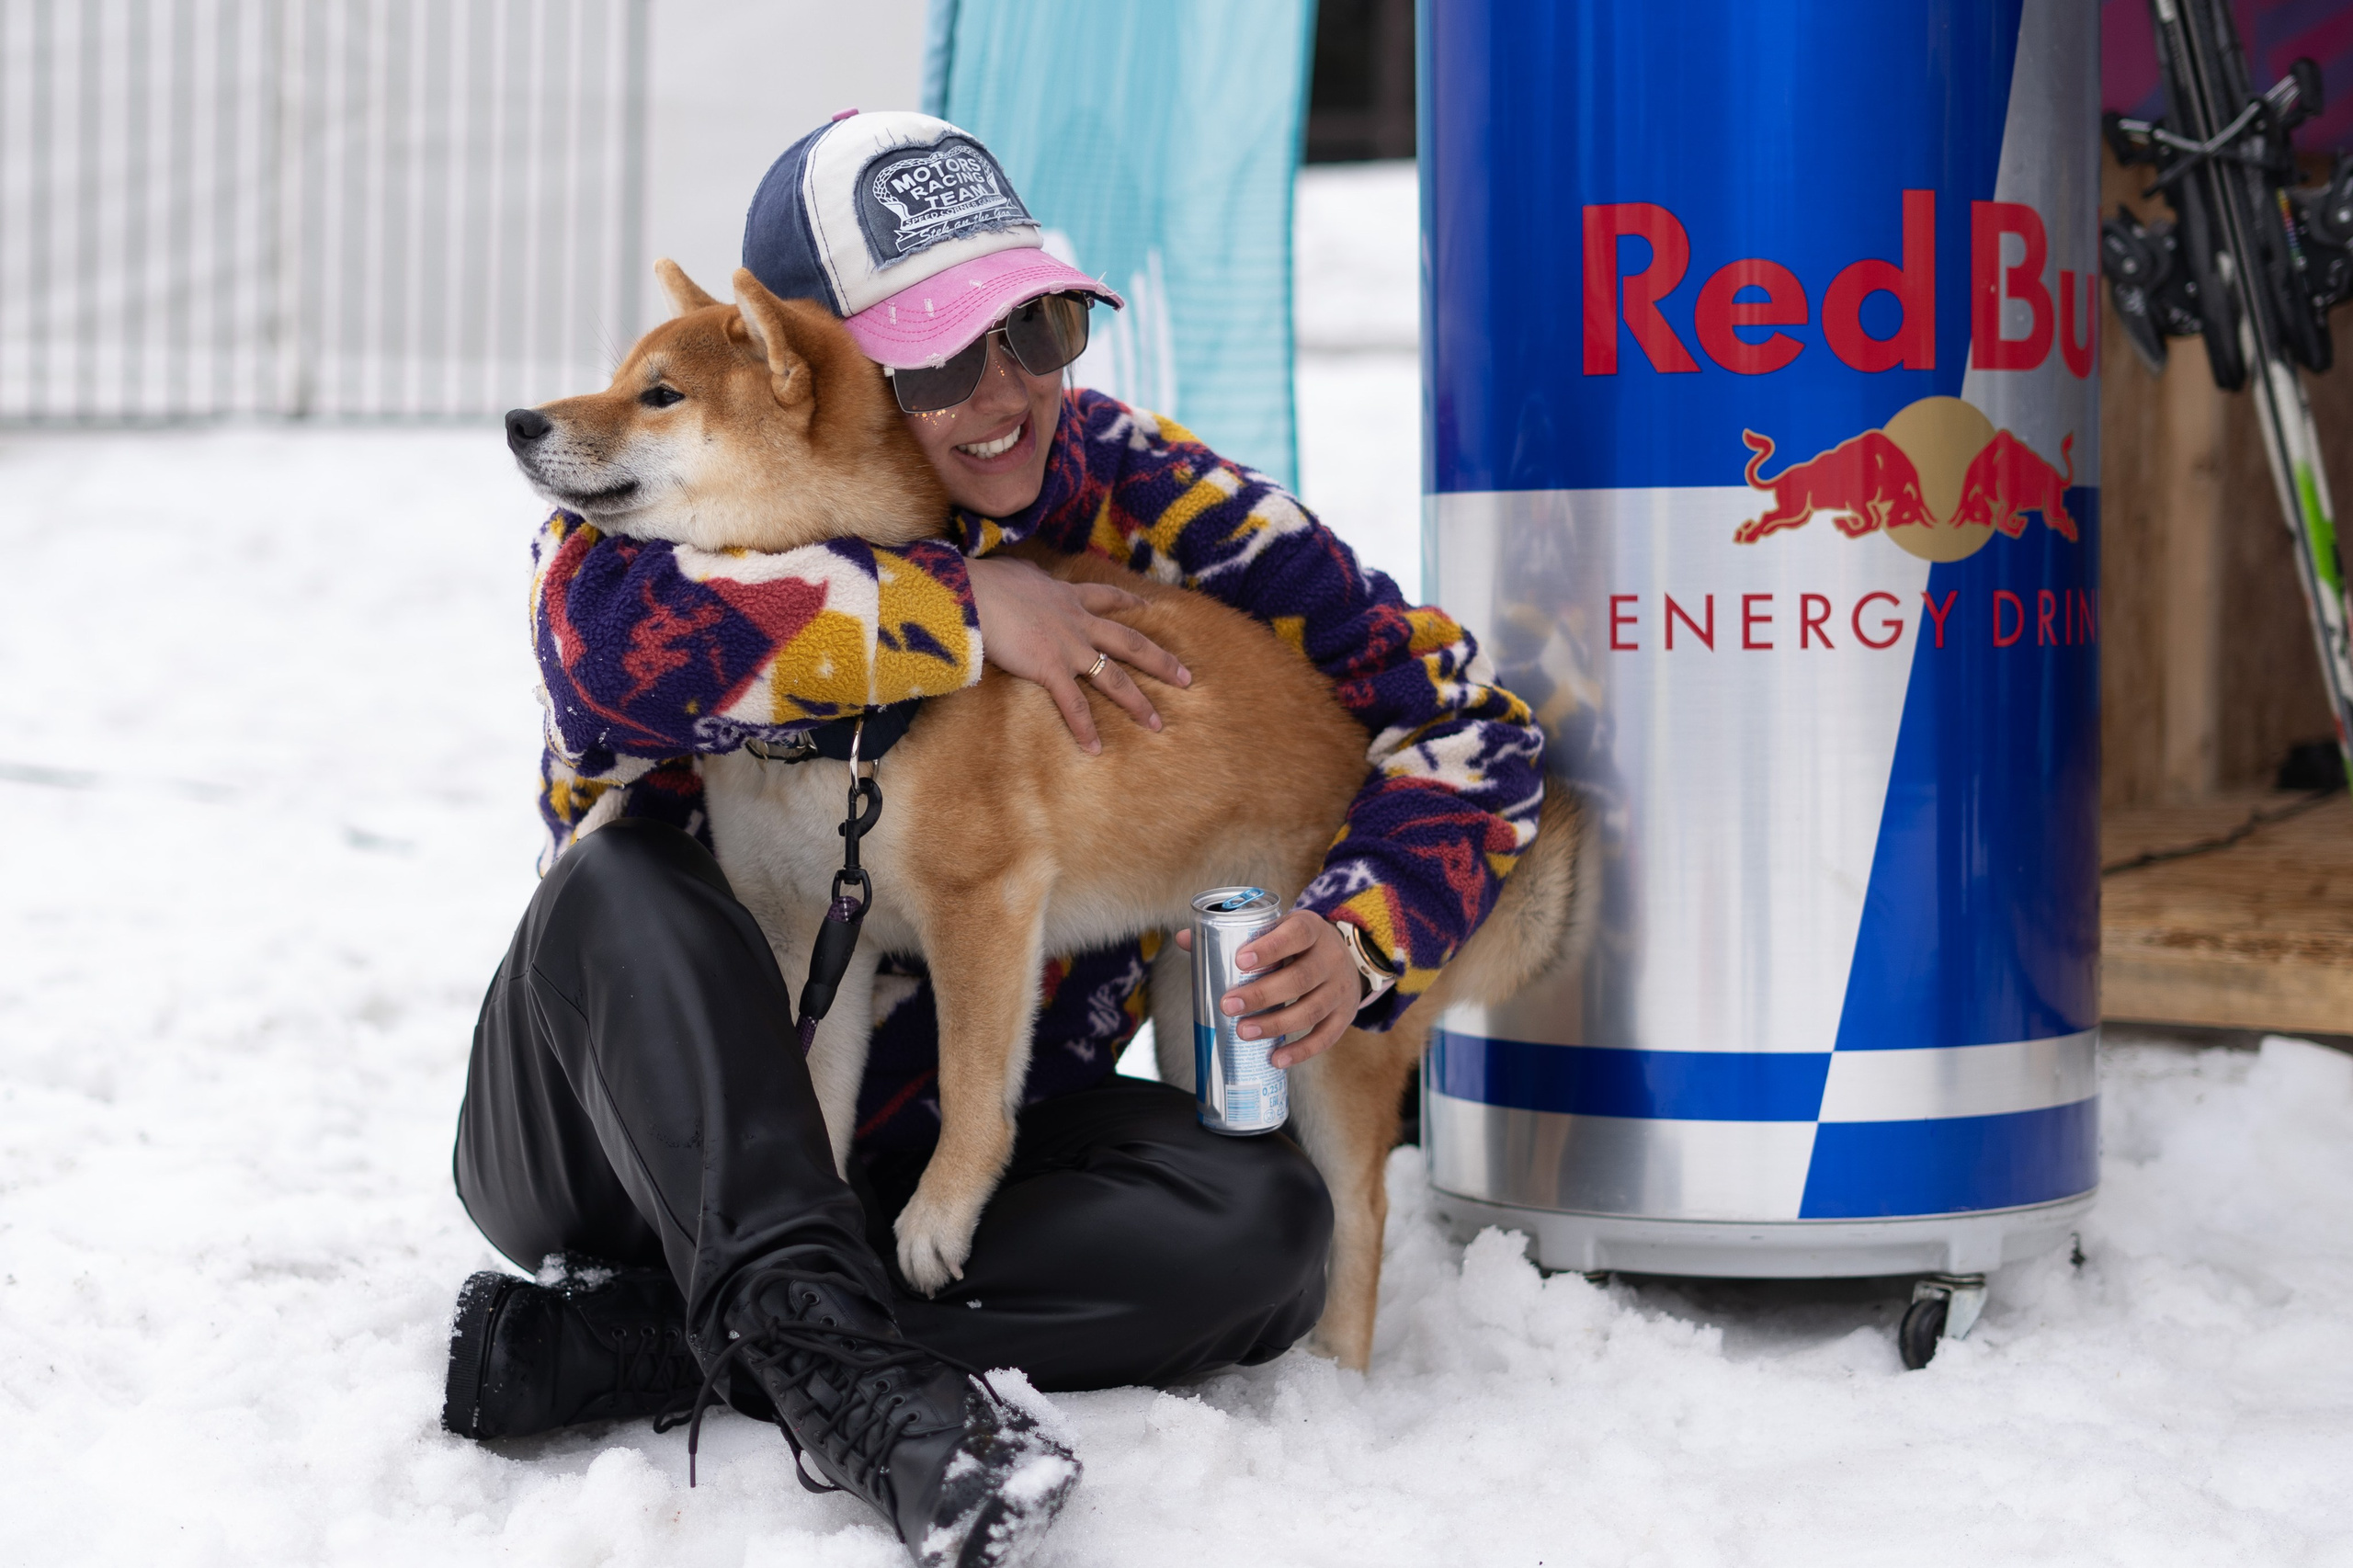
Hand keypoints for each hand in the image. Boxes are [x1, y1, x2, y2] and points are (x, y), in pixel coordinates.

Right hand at [966, 555, 1190, 752]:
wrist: (973, 593)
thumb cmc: (985, 580)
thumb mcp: (1015, 571)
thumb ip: (1027, 575)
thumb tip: (1022, 572)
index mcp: (1067, 596)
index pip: (1107, 598)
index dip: (1130, 604)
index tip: (1148, 609)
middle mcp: (1077, 622)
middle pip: (1129, 643)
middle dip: (1160, 661)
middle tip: (1186, 678)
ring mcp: (1068, 647)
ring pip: (1114, 679)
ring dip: (1137, 703)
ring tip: (1157, 724)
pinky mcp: (1050, 669)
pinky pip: (1073, 705)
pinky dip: (1084, 729)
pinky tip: (1095, 749)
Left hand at [1175, 910, 1359, 1067]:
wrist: (1345, 957)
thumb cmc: (1296, 945)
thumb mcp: (1277, 929)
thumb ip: (1233, 934)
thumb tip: (1182, 939)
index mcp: (1311, 929)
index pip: (1296, 934)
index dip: (1270, 947)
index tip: (1240, 960)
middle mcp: (1330, 958)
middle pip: (1300, 978)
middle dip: (1262, 994)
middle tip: (1228, 1005)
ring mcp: (1340, 989)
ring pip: (1311, 1010)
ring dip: (1276, 1024)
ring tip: (1243, 1032)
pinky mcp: (1344, 1016)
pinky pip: (1325, 1037)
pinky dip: (1301, 1051)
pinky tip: (1276, 1059)